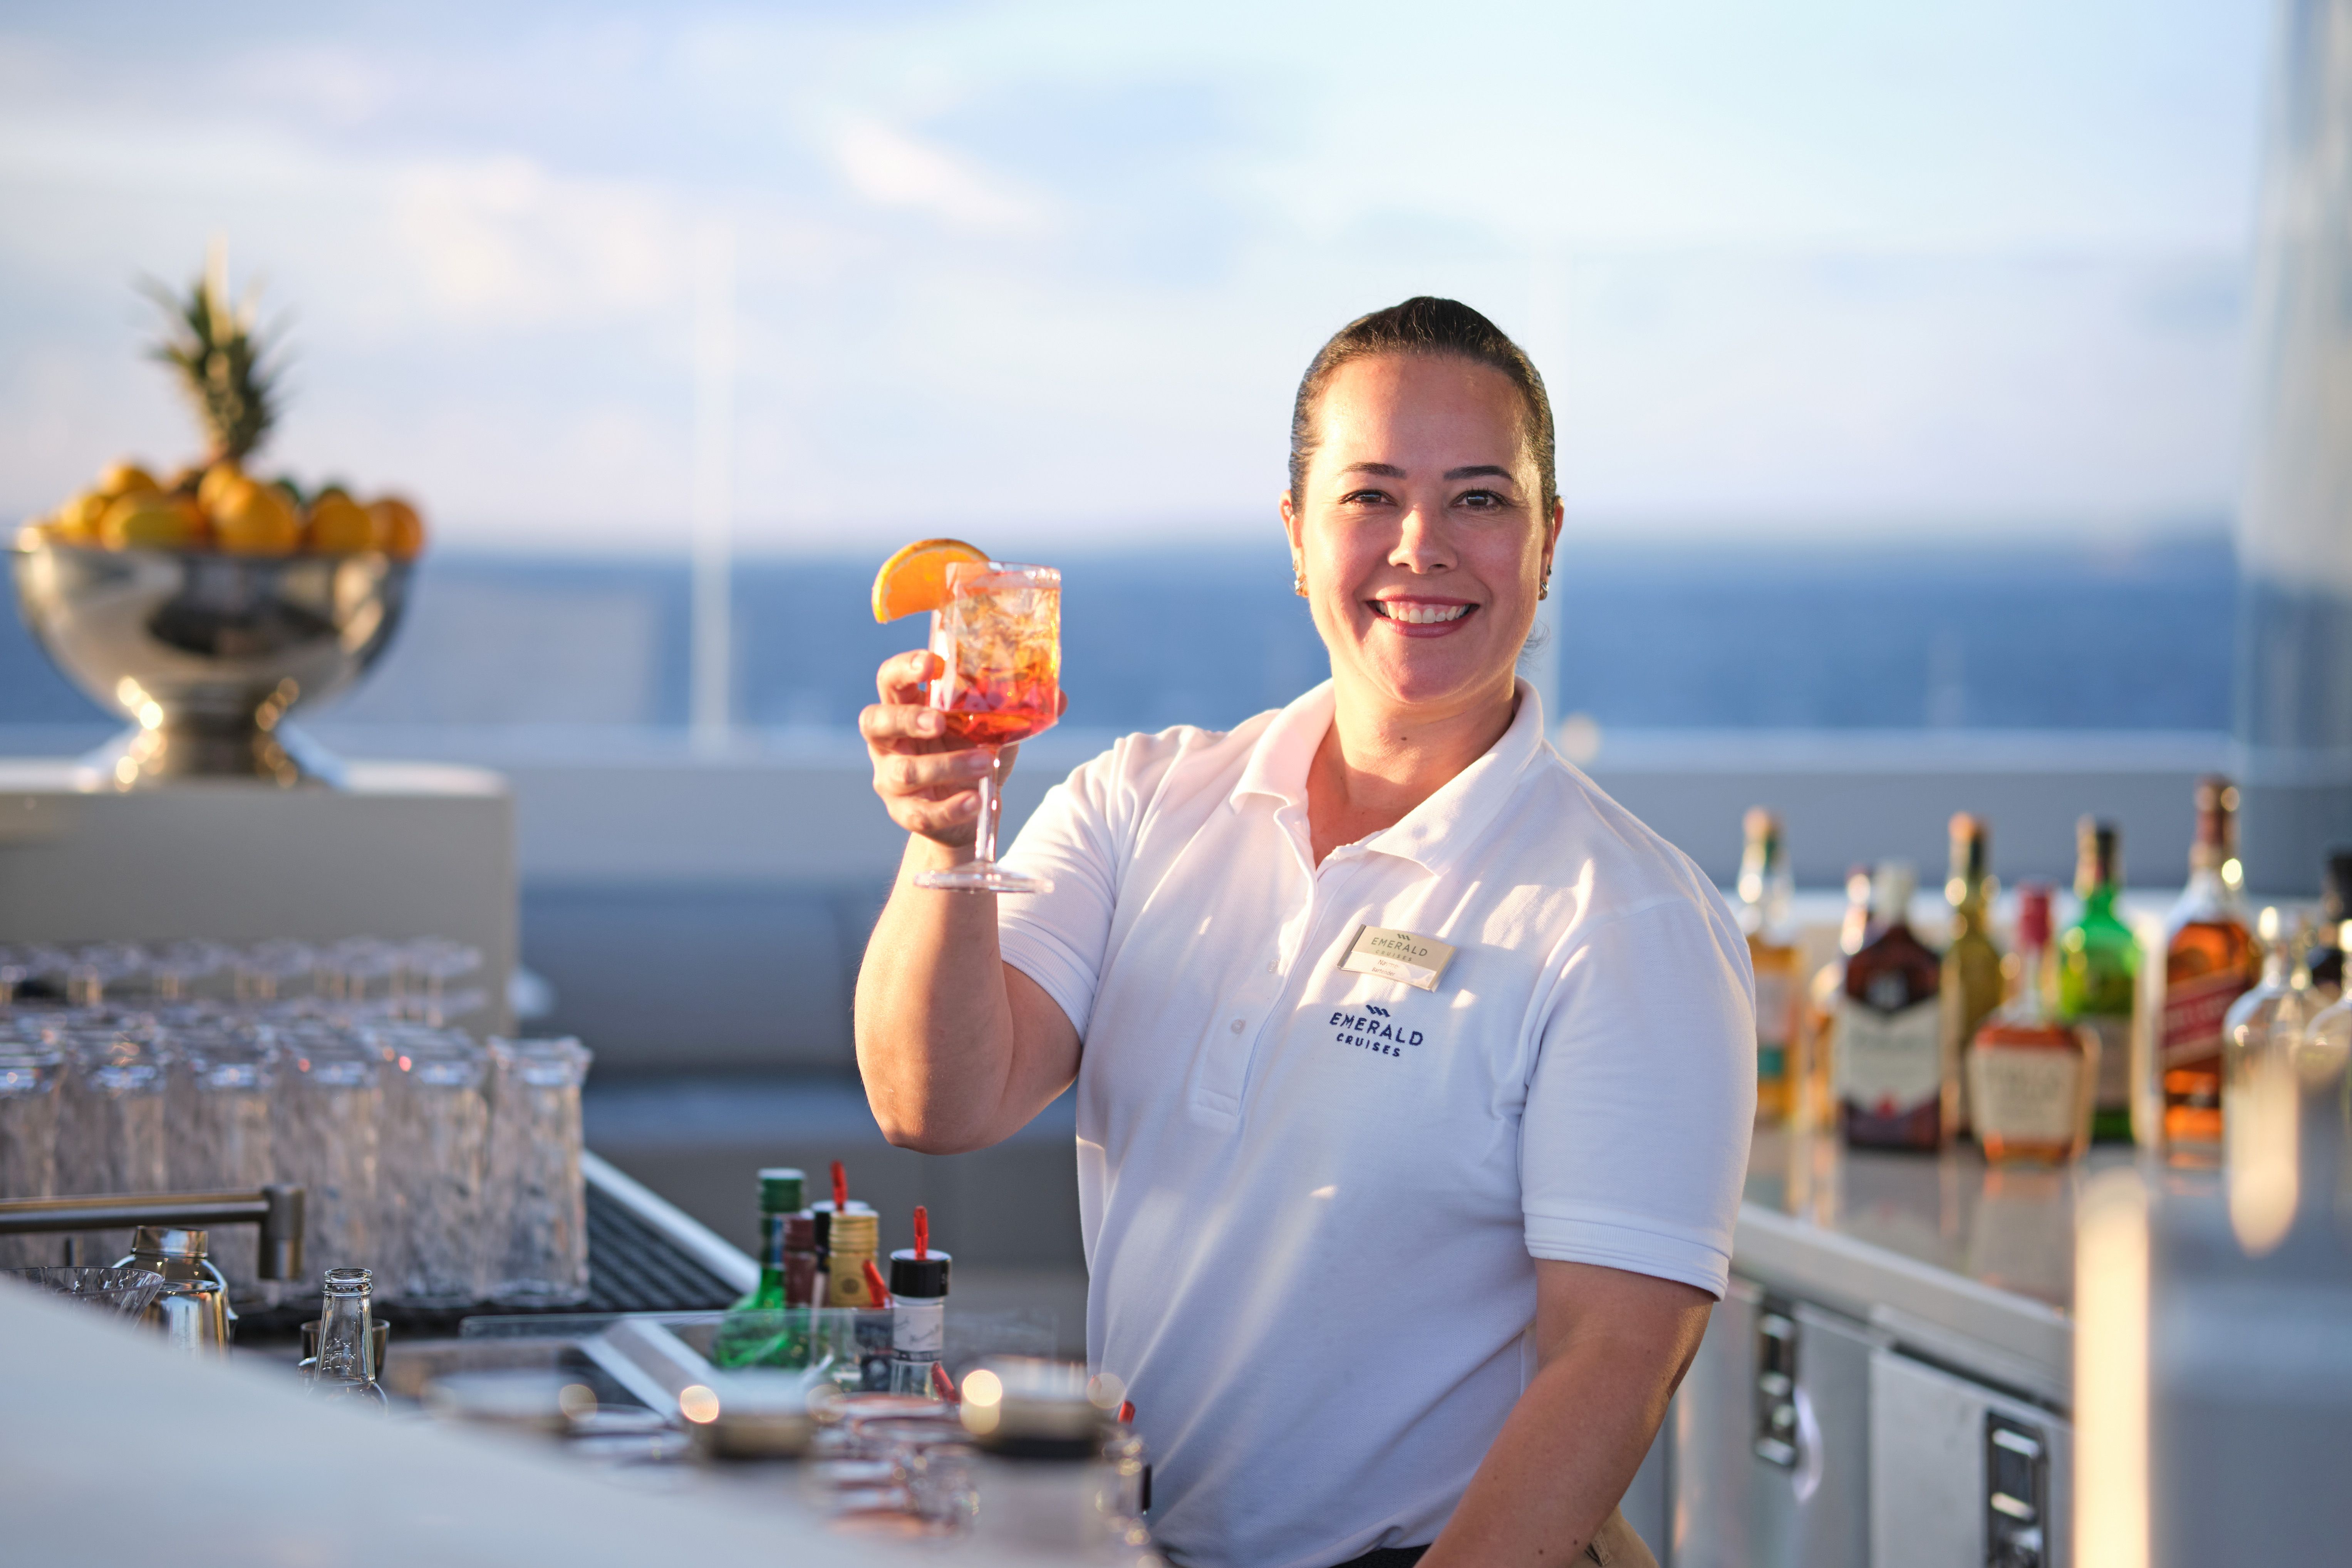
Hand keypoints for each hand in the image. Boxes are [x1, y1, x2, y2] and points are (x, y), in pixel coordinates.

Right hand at [860, 650, 1042, 848]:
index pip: (889, 679)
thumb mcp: (992, 727)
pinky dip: (951, 807)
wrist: (967, 809)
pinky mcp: (905, 814)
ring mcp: (890, 780)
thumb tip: (1059, 695)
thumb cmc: (972, 753)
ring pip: (906, 771)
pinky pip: (923, 813)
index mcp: (904, 707)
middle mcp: (888, 741)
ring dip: (947, 766)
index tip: (932, 663)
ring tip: (984, 762)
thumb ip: (1015, 710)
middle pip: (875, 721)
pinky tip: (976, 800)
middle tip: (939, 721)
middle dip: (907, 719)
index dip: (903, 669)